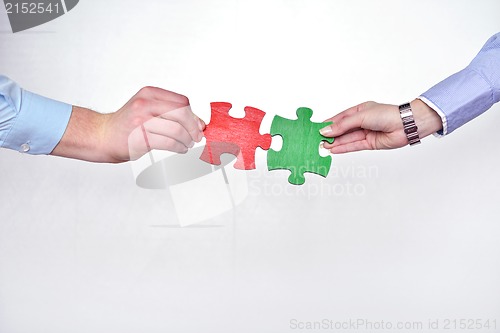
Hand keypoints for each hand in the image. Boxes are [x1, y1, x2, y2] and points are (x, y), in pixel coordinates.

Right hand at [52, 86, 204, 162]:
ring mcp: (141, 120)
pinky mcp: (140, 137)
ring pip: (177, 129)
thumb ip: (171, 112)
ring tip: (187, 144)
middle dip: (193, 128)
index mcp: (149, 93)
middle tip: (197, 136)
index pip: (182, 101)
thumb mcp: (148, 109)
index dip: (193, 115)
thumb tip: (198, 122)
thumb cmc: (127, 124)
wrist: (102, 136)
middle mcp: (145, 104)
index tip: (197, 125)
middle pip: (182, 114)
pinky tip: (180, 148)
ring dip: (187, 139)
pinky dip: (179, 147)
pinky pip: (169, 142)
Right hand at [320, 99, 442, 153]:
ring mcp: (365, 133)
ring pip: (346, 139)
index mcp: (359, 110)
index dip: (328, 124)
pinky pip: (353, 146)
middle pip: (342, 130)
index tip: (316, 129)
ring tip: (322, 146)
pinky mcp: (369, 143)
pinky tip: (333, 150)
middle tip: (316, 140)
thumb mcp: (361, 116)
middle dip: (330, 135)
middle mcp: (362, 122)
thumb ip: (343, 125)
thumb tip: (327, 130)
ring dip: (334, 143)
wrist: (406, 125)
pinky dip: (343, 148)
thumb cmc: (387, 114)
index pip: (340, 118)